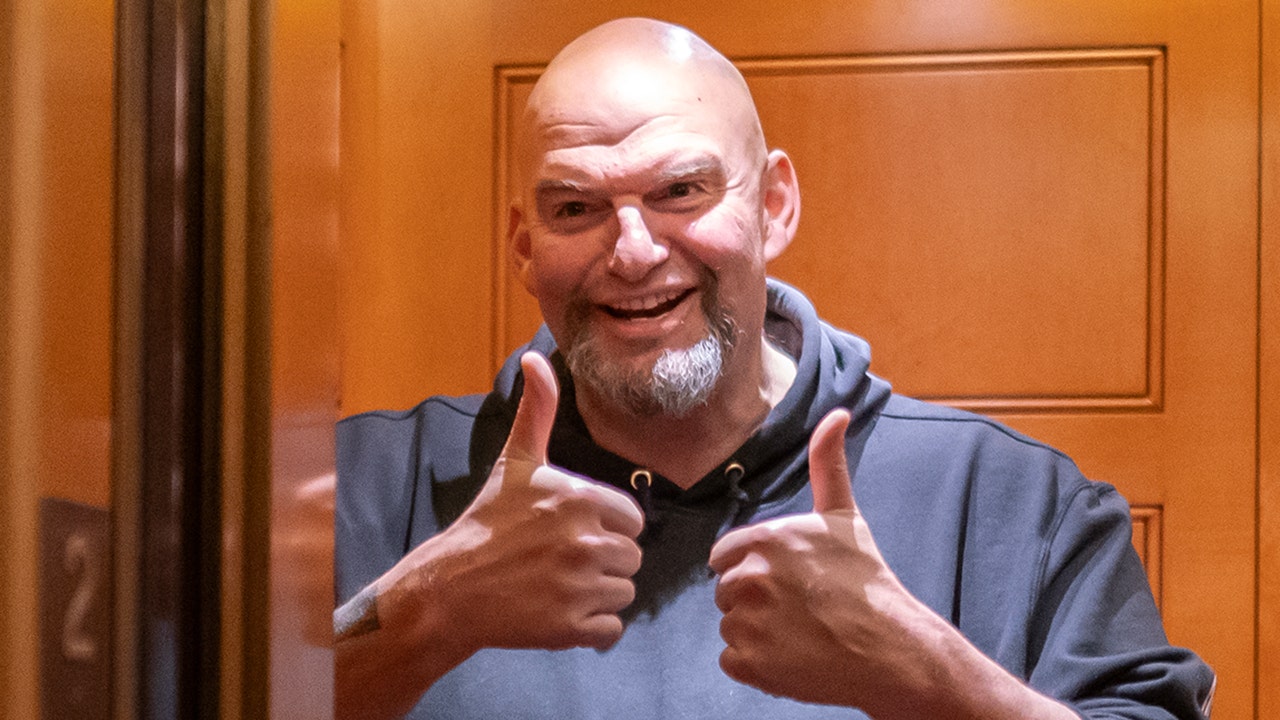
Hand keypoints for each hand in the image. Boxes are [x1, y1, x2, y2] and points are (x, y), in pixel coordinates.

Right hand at [384, 352, 644, 654]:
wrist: (449, 588)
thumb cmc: (487, 523)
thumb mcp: (515, 462)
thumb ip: (539, 411)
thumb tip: (536, 359)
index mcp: (581, 498)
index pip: (632, 520)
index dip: (606, 527)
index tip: (571, 531)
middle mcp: (585, 541)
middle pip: (631, 558)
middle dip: (603, 562)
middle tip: (561, 562)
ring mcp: (579, 586)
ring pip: (624, 594)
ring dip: (598, 595)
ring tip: (559, 585)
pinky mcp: (571, 627)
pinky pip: (611, 631)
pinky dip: (591, 629)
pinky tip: (560, 613)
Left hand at [708, 408, 938, 711]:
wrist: (892, 649)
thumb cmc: (867, 582)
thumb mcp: (845, 517)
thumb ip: (827, 464)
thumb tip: (836, 414)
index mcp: (766, 539)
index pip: (724, 555)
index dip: (753, 568)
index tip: (789, 580)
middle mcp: (751, 577)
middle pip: (725, 590)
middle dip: (753, 599)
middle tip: (798, 608)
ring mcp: (748, 622)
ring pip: (729, 625)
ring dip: (755, 632)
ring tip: (798, 633)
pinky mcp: (750, 663)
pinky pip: (733, 661)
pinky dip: (756, 665)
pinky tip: (791, 658)